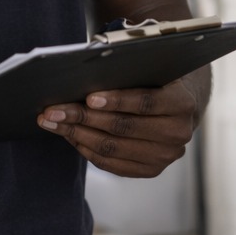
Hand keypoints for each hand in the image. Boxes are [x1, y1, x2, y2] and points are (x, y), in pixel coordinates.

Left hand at [37, 73, 202, 177]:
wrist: (180, 105)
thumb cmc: (157, 77)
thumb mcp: (151, 66)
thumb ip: (130, 66)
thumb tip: (89, 64)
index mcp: (182, 103)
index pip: (146, 102)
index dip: (116, 100)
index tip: (88, 98)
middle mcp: (178, 133)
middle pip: (124, 128)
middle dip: (84, 118)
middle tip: (54, 110)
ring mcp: (166, 156)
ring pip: (113, 148)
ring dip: (77, 135)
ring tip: (53, 123)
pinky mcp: (151, 170)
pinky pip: (112, 164)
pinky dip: (87, 149)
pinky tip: (69, 136)